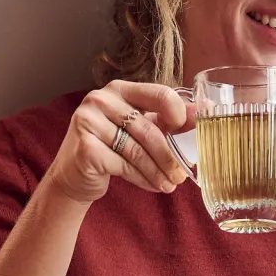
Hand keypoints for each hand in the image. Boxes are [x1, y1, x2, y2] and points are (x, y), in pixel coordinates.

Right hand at [42, 80, 193, 202]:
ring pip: (137, 150)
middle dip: (168, 156)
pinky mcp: (86, 148)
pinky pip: (124, 165)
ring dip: (157, 171)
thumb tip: (202, 112)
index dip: (178, 114)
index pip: (159, 94)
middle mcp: (101, 99)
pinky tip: (151, 186)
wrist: (74, 175)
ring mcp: (89, 121)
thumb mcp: (139, 129)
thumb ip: (166, 120)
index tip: (185, 133)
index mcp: (119, 89)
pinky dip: (142, 178)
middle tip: (181, 175)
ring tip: (169, 185)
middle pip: (148, 128)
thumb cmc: (110, 148)